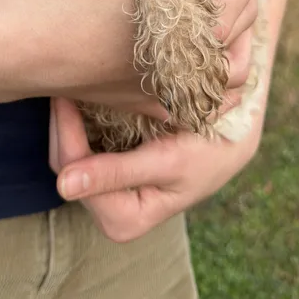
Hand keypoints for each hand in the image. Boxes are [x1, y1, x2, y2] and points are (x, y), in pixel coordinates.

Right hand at [0, 0, 261, 111]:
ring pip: (230, 71)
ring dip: (233, 37)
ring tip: (213, 10)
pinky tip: (192, 59)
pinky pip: (194, 102)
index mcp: (206, 24)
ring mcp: (170, 92)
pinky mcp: (142, 104)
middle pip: (244, 22)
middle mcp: (197, 67)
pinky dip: (207, 81)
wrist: (23, 44)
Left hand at [49, 95, 265, 242]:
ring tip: (74, 81)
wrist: (235, 138)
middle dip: (64, 122)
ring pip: (70, 151)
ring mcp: (109, 190)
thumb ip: (116, 173)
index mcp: (122, 220)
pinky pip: (84, 141)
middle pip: (66, 162)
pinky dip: (82, 117)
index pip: (73, 172)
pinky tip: (87, 92)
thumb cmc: (209, 151)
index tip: (66, 91)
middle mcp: (110, 211)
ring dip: (71, 117)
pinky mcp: (113, 168)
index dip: (66, 131)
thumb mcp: (167, 160)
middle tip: (67, 78)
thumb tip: (62, 188)